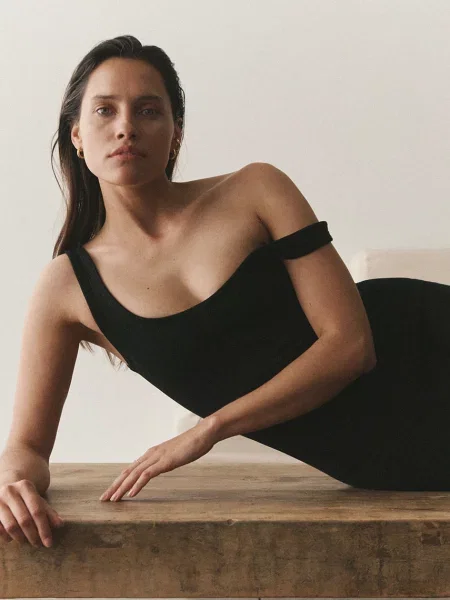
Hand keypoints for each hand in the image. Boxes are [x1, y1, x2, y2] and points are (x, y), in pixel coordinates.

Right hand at [0, 478, 64, 547]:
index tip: (49, 543)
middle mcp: (10, 491)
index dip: (44, 529)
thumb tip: (60, 525)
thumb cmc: (26, 499)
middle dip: (33, 536)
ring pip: (11, 526)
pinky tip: (12, 539)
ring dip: (20, 538)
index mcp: (25, 486)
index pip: (37, 511)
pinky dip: (7, 537)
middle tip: (38, 544)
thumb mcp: (38, 501)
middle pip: (24, 520)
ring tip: (26, 541)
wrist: (6, 489)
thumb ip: (49, 512)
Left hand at [99, 417, 219, 501]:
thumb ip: (167, 460)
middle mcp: (151, 454)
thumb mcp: (175, 455)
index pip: (131, 469)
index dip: (119, 481)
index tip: (111, 492)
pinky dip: (137, 485)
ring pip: (134, 474)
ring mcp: (158, 457)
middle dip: (114, 486)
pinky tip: (131, 494)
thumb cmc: (192, 444)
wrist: (204, 433)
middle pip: (127, 472)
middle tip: (103, 499)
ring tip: (112, 500)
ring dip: (121, 488)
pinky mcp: (165, 461)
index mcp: (152, 454)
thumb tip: (163, 465)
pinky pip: (148, 475)